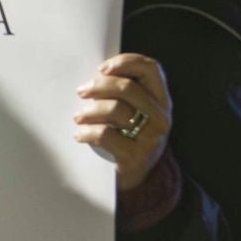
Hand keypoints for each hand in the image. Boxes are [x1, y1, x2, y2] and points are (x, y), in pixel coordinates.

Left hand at [74, 53, 171, 192]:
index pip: (151, 68)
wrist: (138, 178)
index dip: (125, 62)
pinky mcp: (136, 156)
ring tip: (79, 118)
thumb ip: (121, 92)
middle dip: (98, 86)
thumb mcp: (133, 112)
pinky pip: (104, 134)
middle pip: (127, 87)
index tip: (101, 69)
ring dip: (89, 111)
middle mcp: (161, 117)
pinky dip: (86, 132)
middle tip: (81, 92)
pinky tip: (80, 135)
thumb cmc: (127, 136)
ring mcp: (151, 138)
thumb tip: (95, 75)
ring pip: (114, 109)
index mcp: (161, 100)